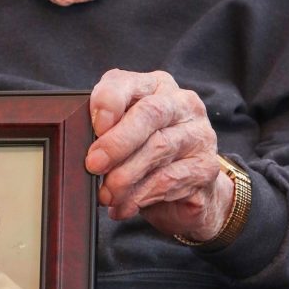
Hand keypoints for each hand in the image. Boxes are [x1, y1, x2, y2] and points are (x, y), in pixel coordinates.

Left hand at [85, 69, 232, 241]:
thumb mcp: (118, 136)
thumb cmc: (143, 154)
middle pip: (149, 113)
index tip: (93, 128)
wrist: (185, 190)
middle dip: (117, 142)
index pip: (128, 83)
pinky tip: (124, 205)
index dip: (108, 102)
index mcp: (155, 86)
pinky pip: (170, 179)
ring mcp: (199, 134)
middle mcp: (182, 103)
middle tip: (93, 165)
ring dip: (126, 176)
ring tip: (106, 194)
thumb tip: (82, 144)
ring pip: (159, 148)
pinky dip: (141, 195)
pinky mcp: (205, 166)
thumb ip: (103, 129)